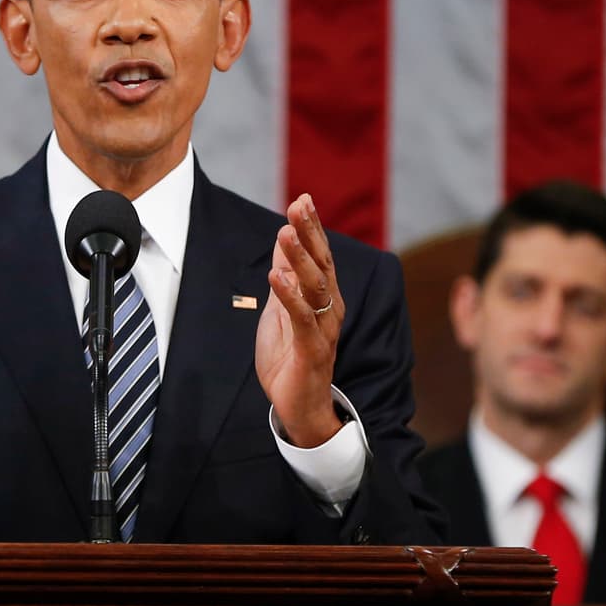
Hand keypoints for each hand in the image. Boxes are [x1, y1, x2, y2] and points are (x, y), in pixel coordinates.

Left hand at [255, 194, 344, 447]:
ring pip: (315, 287)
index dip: (313, 228)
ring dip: (299, 258)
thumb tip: (283, 239)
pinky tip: (276, 275)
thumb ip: (285, 275)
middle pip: (322, 264)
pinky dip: (289, 295)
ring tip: (285, 233)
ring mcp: (323, 329)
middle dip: (310, 233)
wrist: (299, 406)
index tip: (302, 199)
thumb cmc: (290, 357)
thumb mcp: (281, 308)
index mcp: (324, 298)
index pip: (321, 256)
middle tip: (298, 205)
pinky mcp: (312, 350)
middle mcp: (329, 309)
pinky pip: (302, 318)